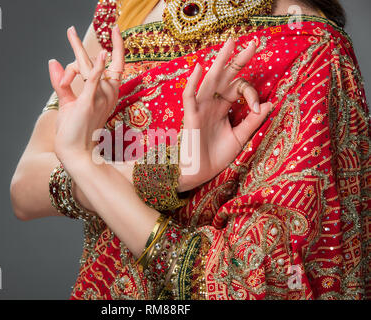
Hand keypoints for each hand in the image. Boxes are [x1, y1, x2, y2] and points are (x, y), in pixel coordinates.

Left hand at [48, 26, 124, 167]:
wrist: (74, 154)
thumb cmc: (72, 132)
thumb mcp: (66, 102)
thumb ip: (62, 81)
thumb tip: (52, 60)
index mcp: (105, 96)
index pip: (114, 67)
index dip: (117, 48)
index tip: (115, 31)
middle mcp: (106, 95)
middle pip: (97, 62)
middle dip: (82, 46)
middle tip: (72, 29)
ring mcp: (99, 99)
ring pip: (87, 67)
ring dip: (70, 63)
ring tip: (67, 39)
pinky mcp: (88, 103)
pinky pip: (92, 80)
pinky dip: (97, 67)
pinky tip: (101, 55)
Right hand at [178, 38, 272, 191]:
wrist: (199, 173)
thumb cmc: (216, 156)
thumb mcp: (240, 137)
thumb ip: (253, 121)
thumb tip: (271, 103)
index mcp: (224, 107)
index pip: (239, 88)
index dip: (251, 93)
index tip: (257, 107)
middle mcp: (213, 103)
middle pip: (226, 76)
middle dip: (239, 59)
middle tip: (255, 42)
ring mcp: (201, 108)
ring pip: (210, 80)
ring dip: (220, 61)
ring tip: (231, 42)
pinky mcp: (191, 117)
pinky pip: (190, 97)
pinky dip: (193, 83)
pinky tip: (200, 67)